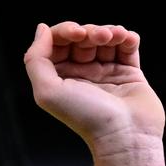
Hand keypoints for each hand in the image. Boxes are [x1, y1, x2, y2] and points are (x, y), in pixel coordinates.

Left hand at [22, 22, 165, 165]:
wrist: (125, 135)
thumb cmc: (86, 118)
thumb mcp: (47, 91)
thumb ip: (36, 59)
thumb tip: (42, 29)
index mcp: (59, 80)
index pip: (57, 44)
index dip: (65, 31)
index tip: (77, 33)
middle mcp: (81, 76)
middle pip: (81, 38)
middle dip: (89, 31)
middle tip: (98, 37)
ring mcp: (106, 74)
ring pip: (105, 39)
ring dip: (109, 31)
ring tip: (115, 37)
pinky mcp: (129, 74)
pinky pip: (127, 47)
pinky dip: (127, 37)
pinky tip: (127, 38)